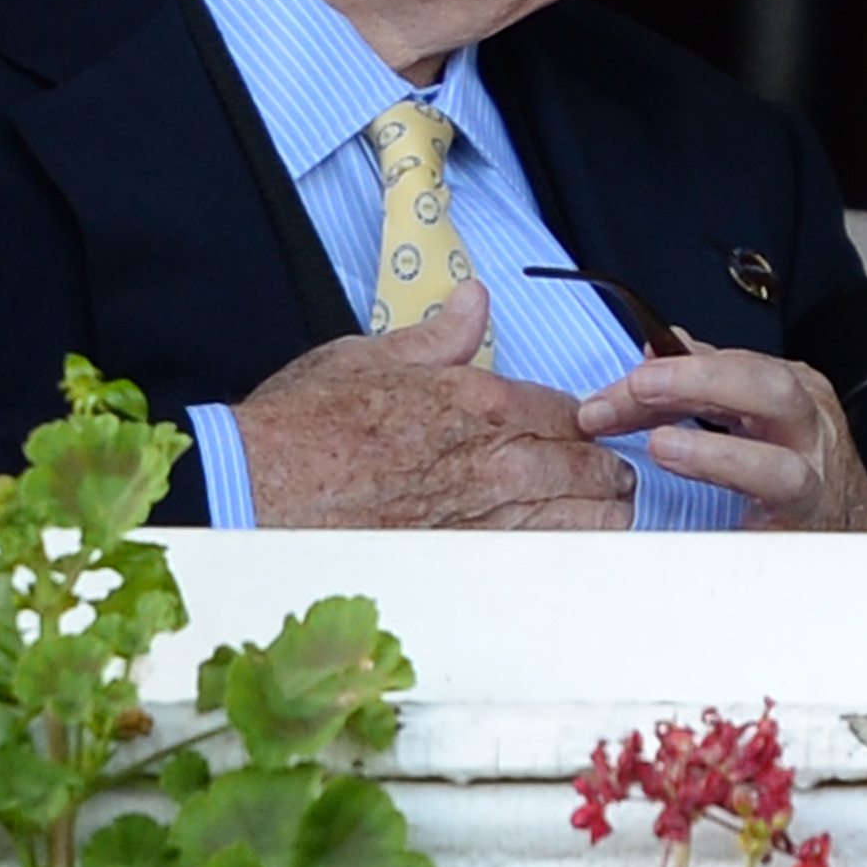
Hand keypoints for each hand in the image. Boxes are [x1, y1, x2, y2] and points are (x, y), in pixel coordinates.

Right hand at [233, 284, 638, 528]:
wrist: (258, 490)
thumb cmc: (302, 426)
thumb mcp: (368, 355)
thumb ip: (437, 337)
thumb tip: (474, 303)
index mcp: (478, 401)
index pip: (567, 410)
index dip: (583, 420)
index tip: (585, 427)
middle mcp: (495, 462)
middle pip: (591, 468)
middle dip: (605, 468)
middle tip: (608, 471)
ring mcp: (487, 519)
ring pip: (586, 519)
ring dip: (599, 511)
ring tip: (600, 510)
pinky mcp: (471, 563)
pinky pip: (548, 559)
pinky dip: (569, 550)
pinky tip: (567, 547)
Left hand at [574, 337, 866, 531]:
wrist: (850, 526)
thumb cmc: (797, 463)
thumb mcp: (753, 411)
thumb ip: (707, 382)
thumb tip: (658, 351)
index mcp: (788, 387)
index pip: (721, 365)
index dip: (661, 374)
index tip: (606, 395)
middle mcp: (807, 426)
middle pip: (763, 387)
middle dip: (696, 382)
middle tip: (637, 389)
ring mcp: (811, 479)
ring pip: (779, 464)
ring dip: (715, 454)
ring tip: (661, 446)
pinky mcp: (804, 527)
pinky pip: (774, 526)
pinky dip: (735, 521)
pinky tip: (698, 508)